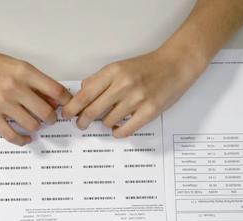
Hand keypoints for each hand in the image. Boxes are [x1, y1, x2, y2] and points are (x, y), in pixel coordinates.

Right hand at [0, 47, 70, 145]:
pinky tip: (25, 138)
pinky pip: (12, 135)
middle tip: (50, 119)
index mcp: (24, 72)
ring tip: (34, 125)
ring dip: (37, 128)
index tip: (66, 107)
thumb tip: (53, 101)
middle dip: (52, 119)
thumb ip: (35, 82)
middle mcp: (15, 87)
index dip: (65, 102)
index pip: (56, 91)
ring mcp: (2, 102)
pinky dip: (22, 140)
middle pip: (46, 112)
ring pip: (32, 125)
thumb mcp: (16, 66)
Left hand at [62, 47, 206, 137]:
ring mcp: (137, 99)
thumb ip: (100, 79)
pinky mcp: (149, 111)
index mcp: (114, 71)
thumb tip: (82, 92)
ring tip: (108, 120)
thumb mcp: (120, 66)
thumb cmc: (148, 67)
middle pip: (92, 110)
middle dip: (83, 121)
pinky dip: (117, 132)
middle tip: (81, 124)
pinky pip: (125, 129)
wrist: (176, 65)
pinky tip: (117, 129)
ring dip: (104, 124)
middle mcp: (124, 84)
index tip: (66, 114)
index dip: (72, 107)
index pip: (85, 94)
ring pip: (108, 121)